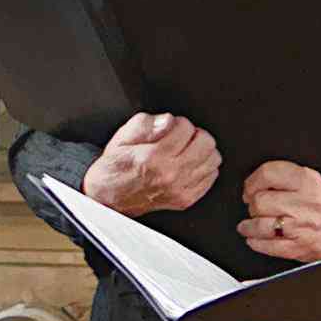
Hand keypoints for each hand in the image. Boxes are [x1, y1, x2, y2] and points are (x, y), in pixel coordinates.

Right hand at [86, 112, 221, 222]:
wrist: (108, 198)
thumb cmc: (115, 168)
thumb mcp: (122, 137)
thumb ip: (145, 123)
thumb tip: (168, 121)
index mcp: (154, 157)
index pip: (186, 128)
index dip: (179, 122)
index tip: (171, 127)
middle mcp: (170, 175)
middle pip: (206, 143)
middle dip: (195, 134)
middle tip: (182, 137)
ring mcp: (180, 189)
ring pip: (213, 160)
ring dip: (202, 150)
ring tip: (187, 150)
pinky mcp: (185, 199)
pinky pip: (211, 177)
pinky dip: (204, 167)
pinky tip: (190, 164)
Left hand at [236, 161, 320, 267]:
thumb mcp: (312, 181)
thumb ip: (285, 177)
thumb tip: (256, 182)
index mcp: (308, 182)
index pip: (269, 174)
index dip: (252, 182)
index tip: (249, 189)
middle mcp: (306, 203)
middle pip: (261, 201)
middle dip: (253, 206)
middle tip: (255, 208)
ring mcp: (302, 227)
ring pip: (261, 225)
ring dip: (249, 226)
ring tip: (247, 225)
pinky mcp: (299, 247)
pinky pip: (269, 246)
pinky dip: (256, 243)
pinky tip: (254, 239)